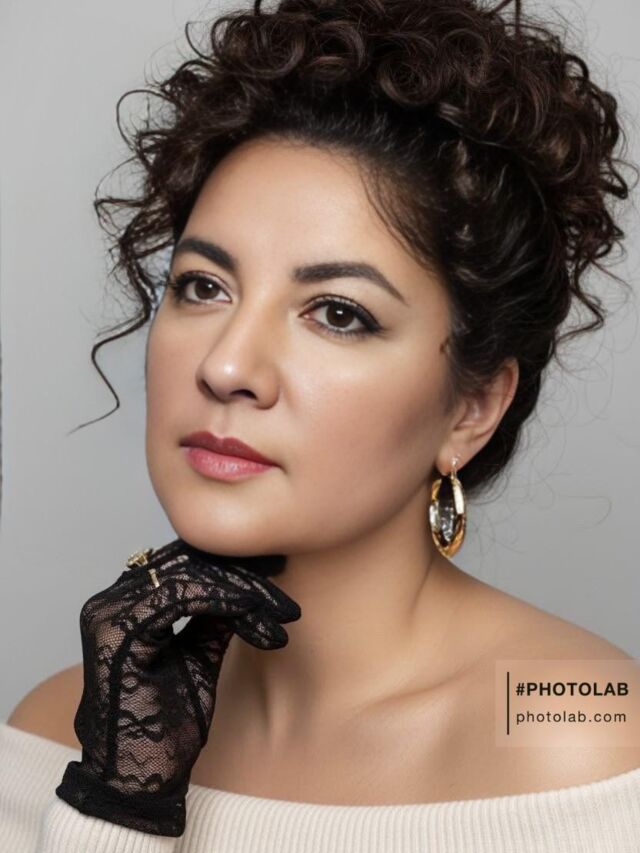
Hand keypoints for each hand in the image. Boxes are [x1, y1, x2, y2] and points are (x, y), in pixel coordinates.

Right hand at [55, 537, 300, 836]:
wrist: (140, 783)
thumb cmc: (166, 726)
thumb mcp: (199, 657)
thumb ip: (214, 618)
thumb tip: (247, 584)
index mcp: (127, 604)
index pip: (184, 561)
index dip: (233, 562)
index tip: (277, 569)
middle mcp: (111, 600)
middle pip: (188, 560)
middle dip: (244, 571)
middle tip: (285, 585)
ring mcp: (110, 613)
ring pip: (189, 573)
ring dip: (244, 590)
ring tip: (281, 613)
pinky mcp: (118, 632)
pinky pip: (181, 596)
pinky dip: (226, 601)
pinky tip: (257, 616)